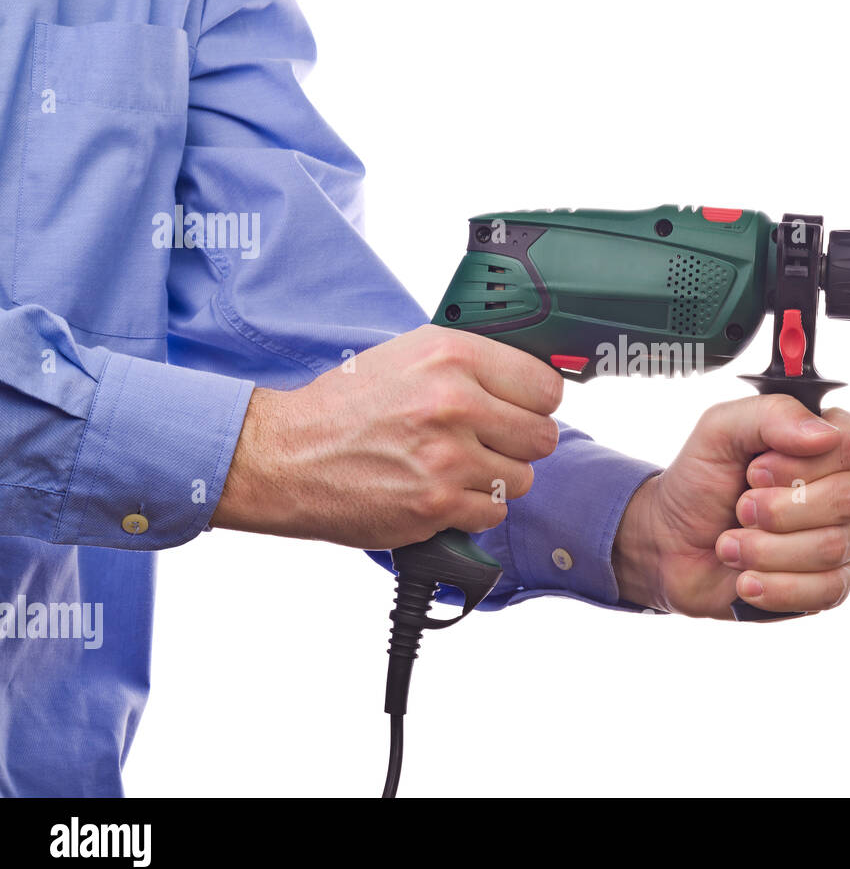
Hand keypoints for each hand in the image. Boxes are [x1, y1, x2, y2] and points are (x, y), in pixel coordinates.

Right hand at [212, 324, 561, 547]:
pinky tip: (442, 491)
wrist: (285, 456)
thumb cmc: (344, 407)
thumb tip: (528, 381)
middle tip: (490, 443)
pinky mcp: (437, 503)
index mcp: (451, 356)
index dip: (536, 403)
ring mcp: (447, 457)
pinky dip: (473, 509)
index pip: (546, 386)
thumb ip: (470, 366)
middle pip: (542, 436)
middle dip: (521, 444)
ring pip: (522, 478)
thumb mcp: (407, 357)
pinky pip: (494, 512)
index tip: (522, 410)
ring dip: (496, 479)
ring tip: (456, 467)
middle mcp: (453, 402)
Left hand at [613, 396, 849, 618]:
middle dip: (779, 511)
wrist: (670, 544)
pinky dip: (777, 587)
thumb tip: (825, 435)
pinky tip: (747, 580)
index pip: (849, 444)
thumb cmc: (701, 482)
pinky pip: (828, 591)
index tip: (755, 471)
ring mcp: (844, 538)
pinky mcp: (832, 584)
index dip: (798, 464)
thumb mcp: (719, 431)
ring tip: (730, 546)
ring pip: (833, 548)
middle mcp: (845, 487)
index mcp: (826, 443)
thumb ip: (771, 415)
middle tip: (740, 509)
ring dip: (766, 550)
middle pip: (847, 499)